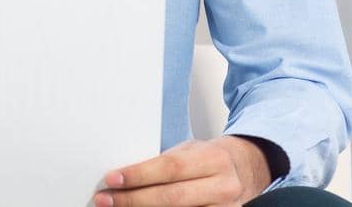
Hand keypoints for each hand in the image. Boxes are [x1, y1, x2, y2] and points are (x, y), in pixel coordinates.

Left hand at [94, 136, 271, 206]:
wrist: (245, 169)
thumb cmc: (209, 158)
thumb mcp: (190, 151)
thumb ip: (164, 163)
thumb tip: (124, 176)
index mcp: (213, 159)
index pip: (170, 168)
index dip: (139, 174)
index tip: (113, 178)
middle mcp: (223, 186)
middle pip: (172, 197)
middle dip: (134, 199)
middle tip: (106, 199)